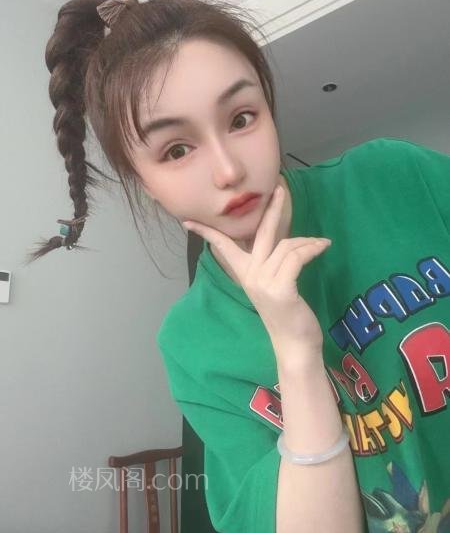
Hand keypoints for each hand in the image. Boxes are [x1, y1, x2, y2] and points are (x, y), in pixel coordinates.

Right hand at [182, 183, 331, 359]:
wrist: (294, 345)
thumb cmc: (286, 314)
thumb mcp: (273, 284)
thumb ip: (272, 262)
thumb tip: (281, 239)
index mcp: (245, 273)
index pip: (222, 246)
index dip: (207, 231)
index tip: (188, 220)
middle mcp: (251, 275)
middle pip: (260, 233)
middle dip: (272, 208)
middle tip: (280, 188)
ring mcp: (264, 282)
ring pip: (287, 245)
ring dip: (307, 242)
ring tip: (320, 244)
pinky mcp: (281, 289)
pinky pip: (296, 257)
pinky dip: (312, 249)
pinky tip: (323, 247)